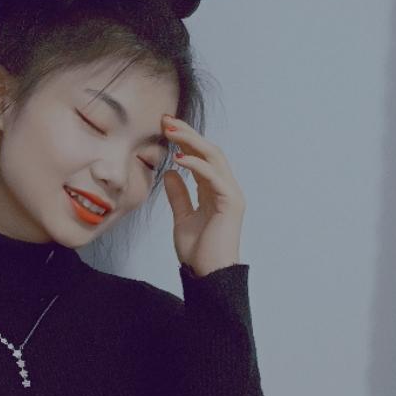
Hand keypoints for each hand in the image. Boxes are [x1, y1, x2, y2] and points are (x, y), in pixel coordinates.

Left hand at [161, 115, 245, 276]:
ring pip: (214, 157)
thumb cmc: (198, 251)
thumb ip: (178, 195)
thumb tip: (170, 173)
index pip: (201, 156)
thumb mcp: (182, 217)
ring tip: (171, 131)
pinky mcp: (231, 203)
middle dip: (188, 133)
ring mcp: (231, 194)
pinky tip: (179, 159)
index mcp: (215, 190)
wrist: (208, 276)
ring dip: (192, 141)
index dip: (185, 140)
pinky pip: (214, 177)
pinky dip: (197, 165)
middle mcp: (226, 188)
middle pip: (209, 151)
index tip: (164, 127)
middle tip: (166, 119)